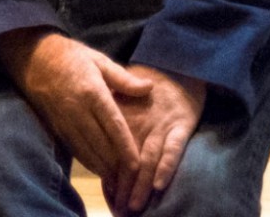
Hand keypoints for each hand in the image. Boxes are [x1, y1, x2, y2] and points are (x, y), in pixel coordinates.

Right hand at [0, 30, 150, 192]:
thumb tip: (149, 87)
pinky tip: (100, 170)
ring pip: (87, 152)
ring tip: (119, 181)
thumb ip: (124, 78)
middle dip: (117, 166)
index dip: (127, 149)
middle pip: (101, 146)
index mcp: (92, 92)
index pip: (114, 127)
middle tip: (134, 180)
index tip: (139, 166)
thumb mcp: (98, 60)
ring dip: (103, 168)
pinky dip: (89, 162)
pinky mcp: (55, 126)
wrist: (31, 56)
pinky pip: (74, 150)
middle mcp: (77, 110)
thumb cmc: (69, 56)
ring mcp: (64, 120)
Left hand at [115, 66, 205, 213]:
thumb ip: (108, 116)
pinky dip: (166, 166)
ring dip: (141, 185)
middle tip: (119, 210)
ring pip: (148, 160)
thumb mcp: (119, 94)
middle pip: (129, 161)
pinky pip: (173, 149)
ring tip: (134, 206)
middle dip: (124, 188)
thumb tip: (88, 139)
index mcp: (122, 119)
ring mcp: (161, 127)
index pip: (112, 151)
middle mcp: (140, 126)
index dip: (109, 175)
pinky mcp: (181, 126)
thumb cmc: (144, 83)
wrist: (176, 66)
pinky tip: (159, 184)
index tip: (107, 196)